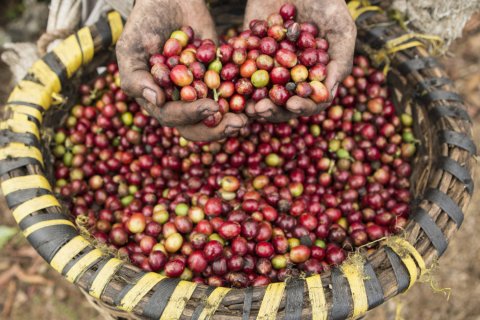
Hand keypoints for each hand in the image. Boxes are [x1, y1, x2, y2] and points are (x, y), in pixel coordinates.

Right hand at [117, 0, 246, 140]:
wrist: (171, 0)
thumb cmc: (145, 23)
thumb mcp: (130, 48)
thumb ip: (135, 77)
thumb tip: (157, 101)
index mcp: (158, 101)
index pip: (174, 117)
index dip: (192, 116)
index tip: (211, 107)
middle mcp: (180, 102)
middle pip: (198, 126)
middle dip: (216, 128)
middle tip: (237, 124)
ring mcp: (201, 92)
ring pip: (217, 117)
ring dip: (232, 121)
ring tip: (247, 119)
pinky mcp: (219, 79)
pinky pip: (233, 95)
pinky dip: (244, 101)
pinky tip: (256, 102)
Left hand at [243, 0, 355, 122]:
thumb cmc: (326, 0)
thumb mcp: (341, 28)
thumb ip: (341, 60)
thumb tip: (328, 95)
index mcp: (315, 75)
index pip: (311, 102)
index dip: (302, 107)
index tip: (291, 105)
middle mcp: (292, 75)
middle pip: (283, 103)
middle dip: (272, 109)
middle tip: (260, 110)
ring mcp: (270, 66)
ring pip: (260, 94)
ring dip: (251, 103)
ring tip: (244, 107)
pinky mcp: (249, 53)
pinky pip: (240, 70)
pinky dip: (235, 80)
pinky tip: (229, 86)